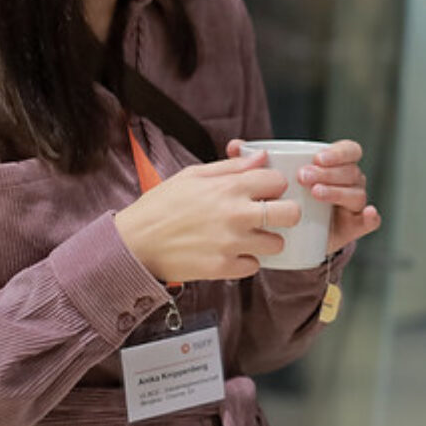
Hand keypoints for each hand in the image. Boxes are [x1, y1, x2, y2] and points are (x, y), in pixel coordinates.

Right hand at [114, 149, 294, 281]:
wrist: (134, 243)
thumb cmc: (161, 206)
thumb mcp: (192, 175)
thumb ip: (231, 166)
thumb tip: (261, 156)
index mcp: (229, 187)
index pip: (277, 180)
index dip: (274, 185)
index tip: (266, 190)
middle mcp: (236, 214)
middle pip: (291, 213)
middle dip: (286, 212)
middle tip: (272, 215)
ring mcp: (231, 243)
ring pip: (277, 244)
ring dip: (267, 240)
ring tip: (249, 236)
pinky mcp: (223, 268)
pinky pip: (254, 266)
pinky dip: (246, 261)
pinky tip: (232, 252)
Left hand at [225, 137, 381, 255]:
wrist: (290, 238)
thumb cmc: (283, 200)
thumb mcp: (270, 181)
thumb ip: (254, 164)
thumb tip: (235, 145)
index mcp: (335, 166)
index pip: (348, 151)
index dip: (338, 152)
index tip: (316, 158)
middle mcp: (349, 182)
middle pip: (350, 171)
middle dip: (329, 172)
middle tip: (303, 177)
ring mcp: (353, 205)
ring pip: (357, 193)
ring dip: (339, 191)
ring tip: (316, 194)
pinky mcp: (353, 227)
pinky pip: (368, 221)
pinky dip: (371, 218)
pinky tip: (367, 215)